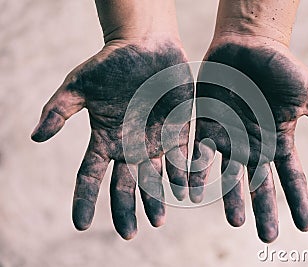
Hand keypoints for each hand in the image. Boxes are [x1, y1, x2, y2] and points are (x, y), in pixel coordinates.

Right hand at [31, 39, 193, 239]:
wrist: (146, 46)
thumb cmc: (110, 63)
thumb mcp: (79, 84)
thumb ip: (59, 110)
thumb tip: (35, 137)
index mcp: (104, 139)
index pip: (90, 176)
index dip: (84, 200)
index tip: (80, 224)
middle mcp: (129, 147)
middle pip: (125, 185)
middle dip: (127, 209)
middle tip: (130, 234)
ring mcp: (155, 141)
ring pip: (155, 178)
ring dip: (157, 198)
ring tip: (159, 219)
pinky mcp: (178, 131)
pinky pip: (181, 159)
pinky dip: (184, 176)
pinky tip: (186, 193)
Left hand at [189, 36, 307, 241]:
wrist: (248, 45)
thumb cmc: (280, 67)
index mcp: (279, 139)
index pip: (292, 176)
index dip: (299, 200)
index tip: (305, 226)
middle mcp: (254, 144)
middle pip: (261, 183)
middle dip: (265, 209)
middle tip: (268, 237)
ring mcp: (230, 137)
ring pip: (230, 174)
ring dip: (232, 198)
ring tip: (235, 221)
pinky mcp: (208, 125)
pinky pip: (201, 153)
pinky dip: (198, 171)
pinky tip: (193, 192)